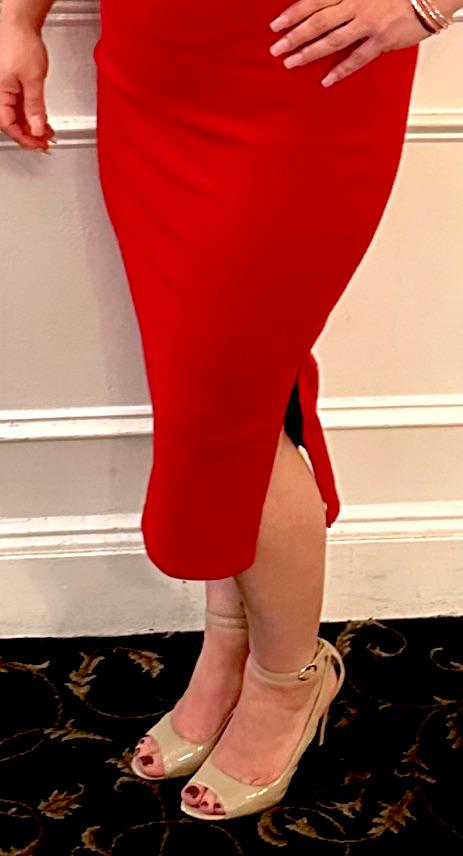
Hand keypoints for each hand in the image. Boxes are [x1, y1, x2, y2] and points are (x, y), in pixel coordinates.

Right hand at [0, 19, 54, 150]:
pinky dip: (30, 113)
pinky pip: (17, 104)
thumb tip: (38, 129)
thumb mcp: (33, 80)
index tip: (39, 146)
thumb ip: (36, 107)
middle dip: (30, 134)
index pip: (9, 126)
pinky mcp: (9, 84)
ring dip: (32, 125)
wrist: (19, 23)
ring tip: (47, 133)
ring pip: (16, 114)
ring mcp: (3, 88)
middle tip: (45, 143)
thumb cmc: (20, 43)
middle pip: (12, 122)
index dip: (25, 139)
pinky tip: (41, 120)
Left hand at [268, 0, 435, 86]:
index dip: (293, 13)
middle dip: (294, 36)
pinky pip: (357, 58)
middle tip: (277, 48)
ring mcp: (369, 23)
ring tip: (292, 62)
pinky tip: (326, 80)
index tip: (276, 25)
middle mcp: (357, 4)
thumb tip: (319, 8)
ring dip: (309, 52)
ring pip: (332, 39)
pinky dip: (340, 70)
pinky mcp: (381, 40)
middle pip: (318, 21)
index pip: (315, 1)